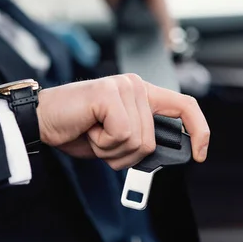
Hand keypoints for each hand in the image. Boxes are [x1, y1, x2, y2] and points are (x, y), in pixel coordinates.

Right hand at [36, 74, 209, 169]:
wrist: (42, 120)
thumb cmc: (75, 128)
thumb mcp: (115, 138)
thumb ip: (140, 139)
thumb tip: (162, 156)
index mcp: (141, 93)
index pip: (184, 106)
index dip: (199, 130)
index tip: (200, 153)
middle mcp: (135, 85)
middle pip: (152, 139)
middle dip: (125, 154)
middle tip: (102, 141)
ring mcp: (123, 87)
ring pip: (138, 141)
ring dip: (111, 150)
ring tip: (93, 134)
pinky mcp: (109, 94)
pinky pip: (122, 135)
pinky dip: (103, 144)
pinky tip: (89, 129)